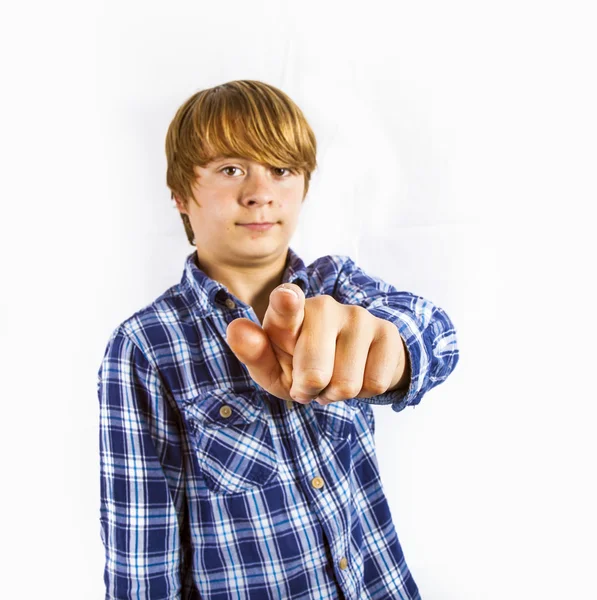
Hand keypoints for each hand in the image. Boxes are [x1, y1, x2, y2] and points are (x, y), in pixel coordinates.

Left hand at [225, 283, 408, 403]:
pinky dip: (363, 393)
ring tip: (333, 378)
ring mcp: (359, 316)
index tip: (287, 300)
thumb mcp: (272, 367)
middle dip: (311, 389)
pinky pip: (374, 383)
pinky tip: (358, 374)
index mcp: (289, 310)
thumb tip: (235, 330)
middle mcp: (325, 306)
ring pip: (347, 383)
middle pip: (316, 372)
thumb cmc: (299, 364)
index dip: (287, 304)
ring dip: (337, 393)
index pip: (286, 304)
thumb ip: (253, 351)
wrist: (348, 364)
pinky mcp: (387, 332)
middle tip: (309, 382)